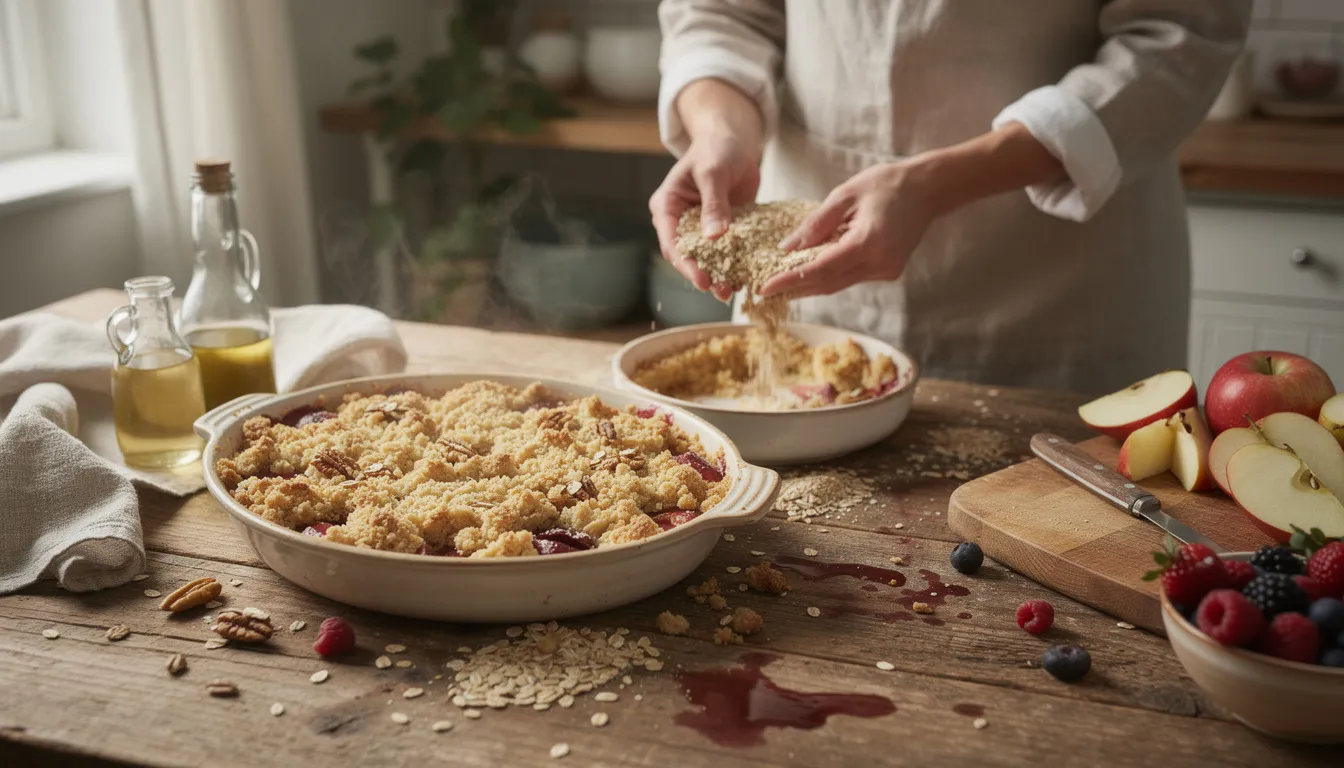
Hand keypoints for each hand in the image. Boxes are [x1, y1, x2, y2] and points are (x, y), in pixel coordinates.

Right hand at [649, 128, 760, 300]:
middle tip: (722, 292)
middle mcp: (680, 220)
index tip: (703, 281)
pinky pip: (725, 249)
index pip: (671, 242)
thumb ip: (713, 204)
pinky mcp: (720, 228)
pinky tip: (746, 275)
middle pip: (686, 256)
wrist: (733, 139)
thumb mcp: (713, 173)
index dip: (686, 264)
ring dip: (719, 274)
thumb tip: (713, 237)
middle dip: (702, 275)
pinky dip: (734, 262)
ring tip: (734, 291)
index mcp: (667, 206)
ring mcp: (700, 226)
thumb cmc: (716, 147)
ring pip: (705, 257)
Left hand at [759, 161, 941, 299]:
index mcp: (868, 242)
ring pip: (838, 284)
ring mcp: (885, 271)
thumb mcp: (845, 194)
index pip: (821, 269)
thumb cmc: (887, 184)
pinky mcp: (887, 271)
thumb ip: (816, 223)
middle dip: (794, 288)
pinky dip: (828, 276)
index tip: (765, 287)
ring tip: (779, 284)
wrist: (928, 189)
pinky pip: (850, 277)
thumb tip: (787, 247)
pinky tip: (808, 273)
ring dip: (809, 285)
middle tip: (763, 291)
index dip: (790, 280)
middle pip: (828, 283)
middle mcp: (878, 264)